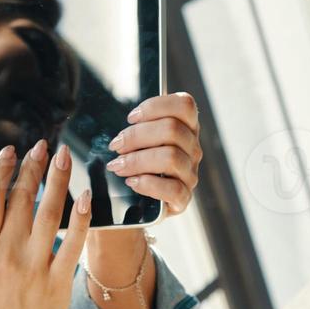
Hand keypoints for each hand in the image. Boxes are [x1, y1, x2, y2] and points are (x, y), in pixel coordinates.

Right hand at [0, 139, 91, 308]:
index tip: (9, 152)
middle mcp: (8, 253)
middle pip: (22, 199)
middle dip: (32, 167)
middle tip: (42, 145)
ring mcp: (35, 266)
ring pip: (49, 213)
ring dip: (57, 180)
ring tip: (63, 156)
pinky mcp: (59, 280)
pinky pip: (73, 243)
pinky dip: (81, 219)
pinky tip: (85, 196)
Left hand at [103, 92, 202, 216]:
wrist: (144, 203)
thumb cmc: (140, 165)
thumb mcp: (142, 141)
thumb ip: (140, 126)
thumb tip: (125, 122)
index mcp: (187, 128)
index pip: (185, 105)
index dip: (156, 106)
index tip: (130, 117)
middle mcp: (193, 149)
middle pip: (172, 129)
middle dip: (137, 136)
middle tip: (116, 145)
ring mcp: (190, 174)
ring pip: (171, 157)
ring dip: (137, 160)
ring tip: (118, 165)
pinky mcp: (184, 198)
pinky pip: (173, 189)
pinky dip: (148, 184)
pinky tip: (132, 182)